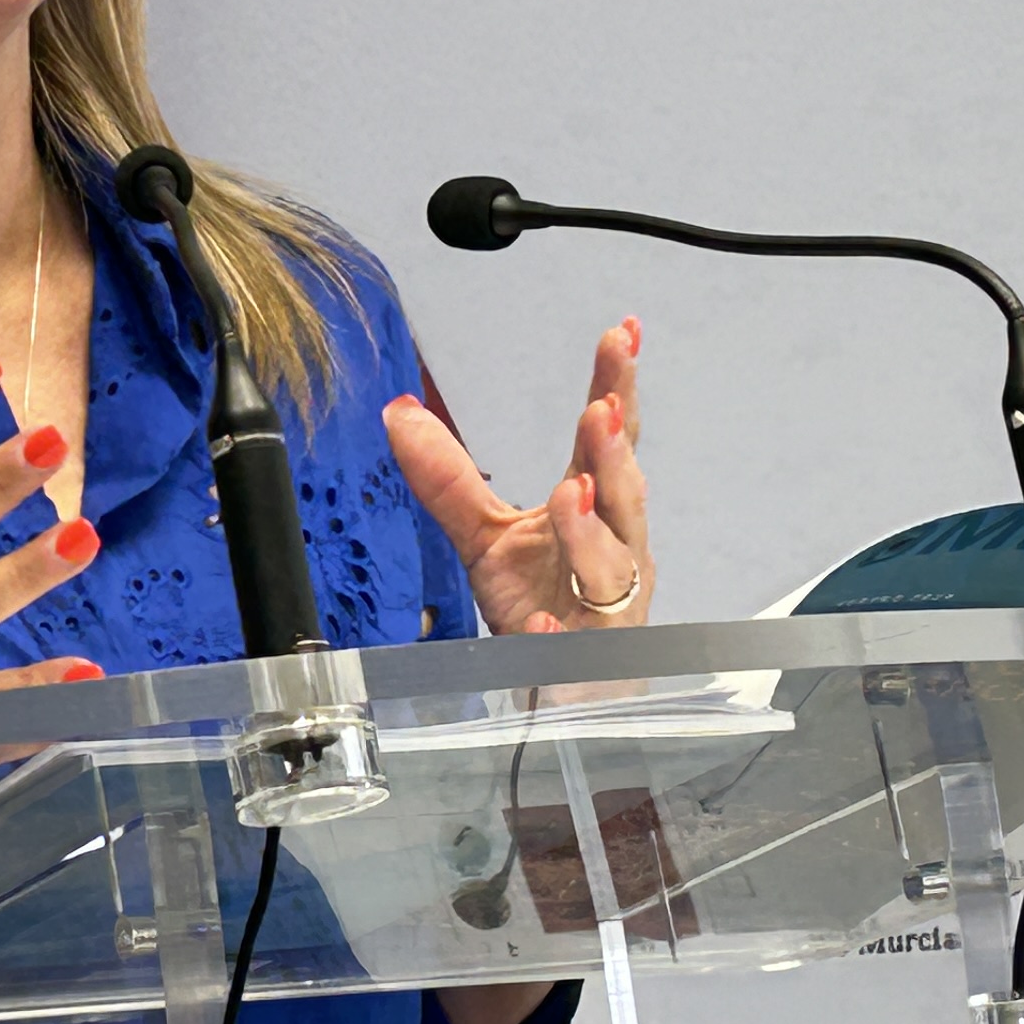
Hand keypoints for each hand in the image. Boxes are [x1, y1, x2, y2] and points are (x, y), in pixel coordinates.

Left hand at [382, 318, 650, 633]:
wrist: (561, 688)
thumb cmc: (539, 606)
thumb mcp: (483, 536)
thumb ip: (447, 477)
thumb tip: (399, 410)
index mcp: (593, 511)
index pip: (608, 443)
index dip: (616, 389)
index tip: (620, 335)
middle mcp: (614, 552)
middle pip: (624, 497)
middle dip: (613, 454)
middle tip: (600, 412)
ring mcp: (606, 610)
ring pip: (609, 567)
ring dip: (590, 531)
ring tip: (573, 493)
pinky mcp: (586, 662)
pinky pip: (572, 649)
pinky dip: (554, 636)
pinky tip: (538, 625)